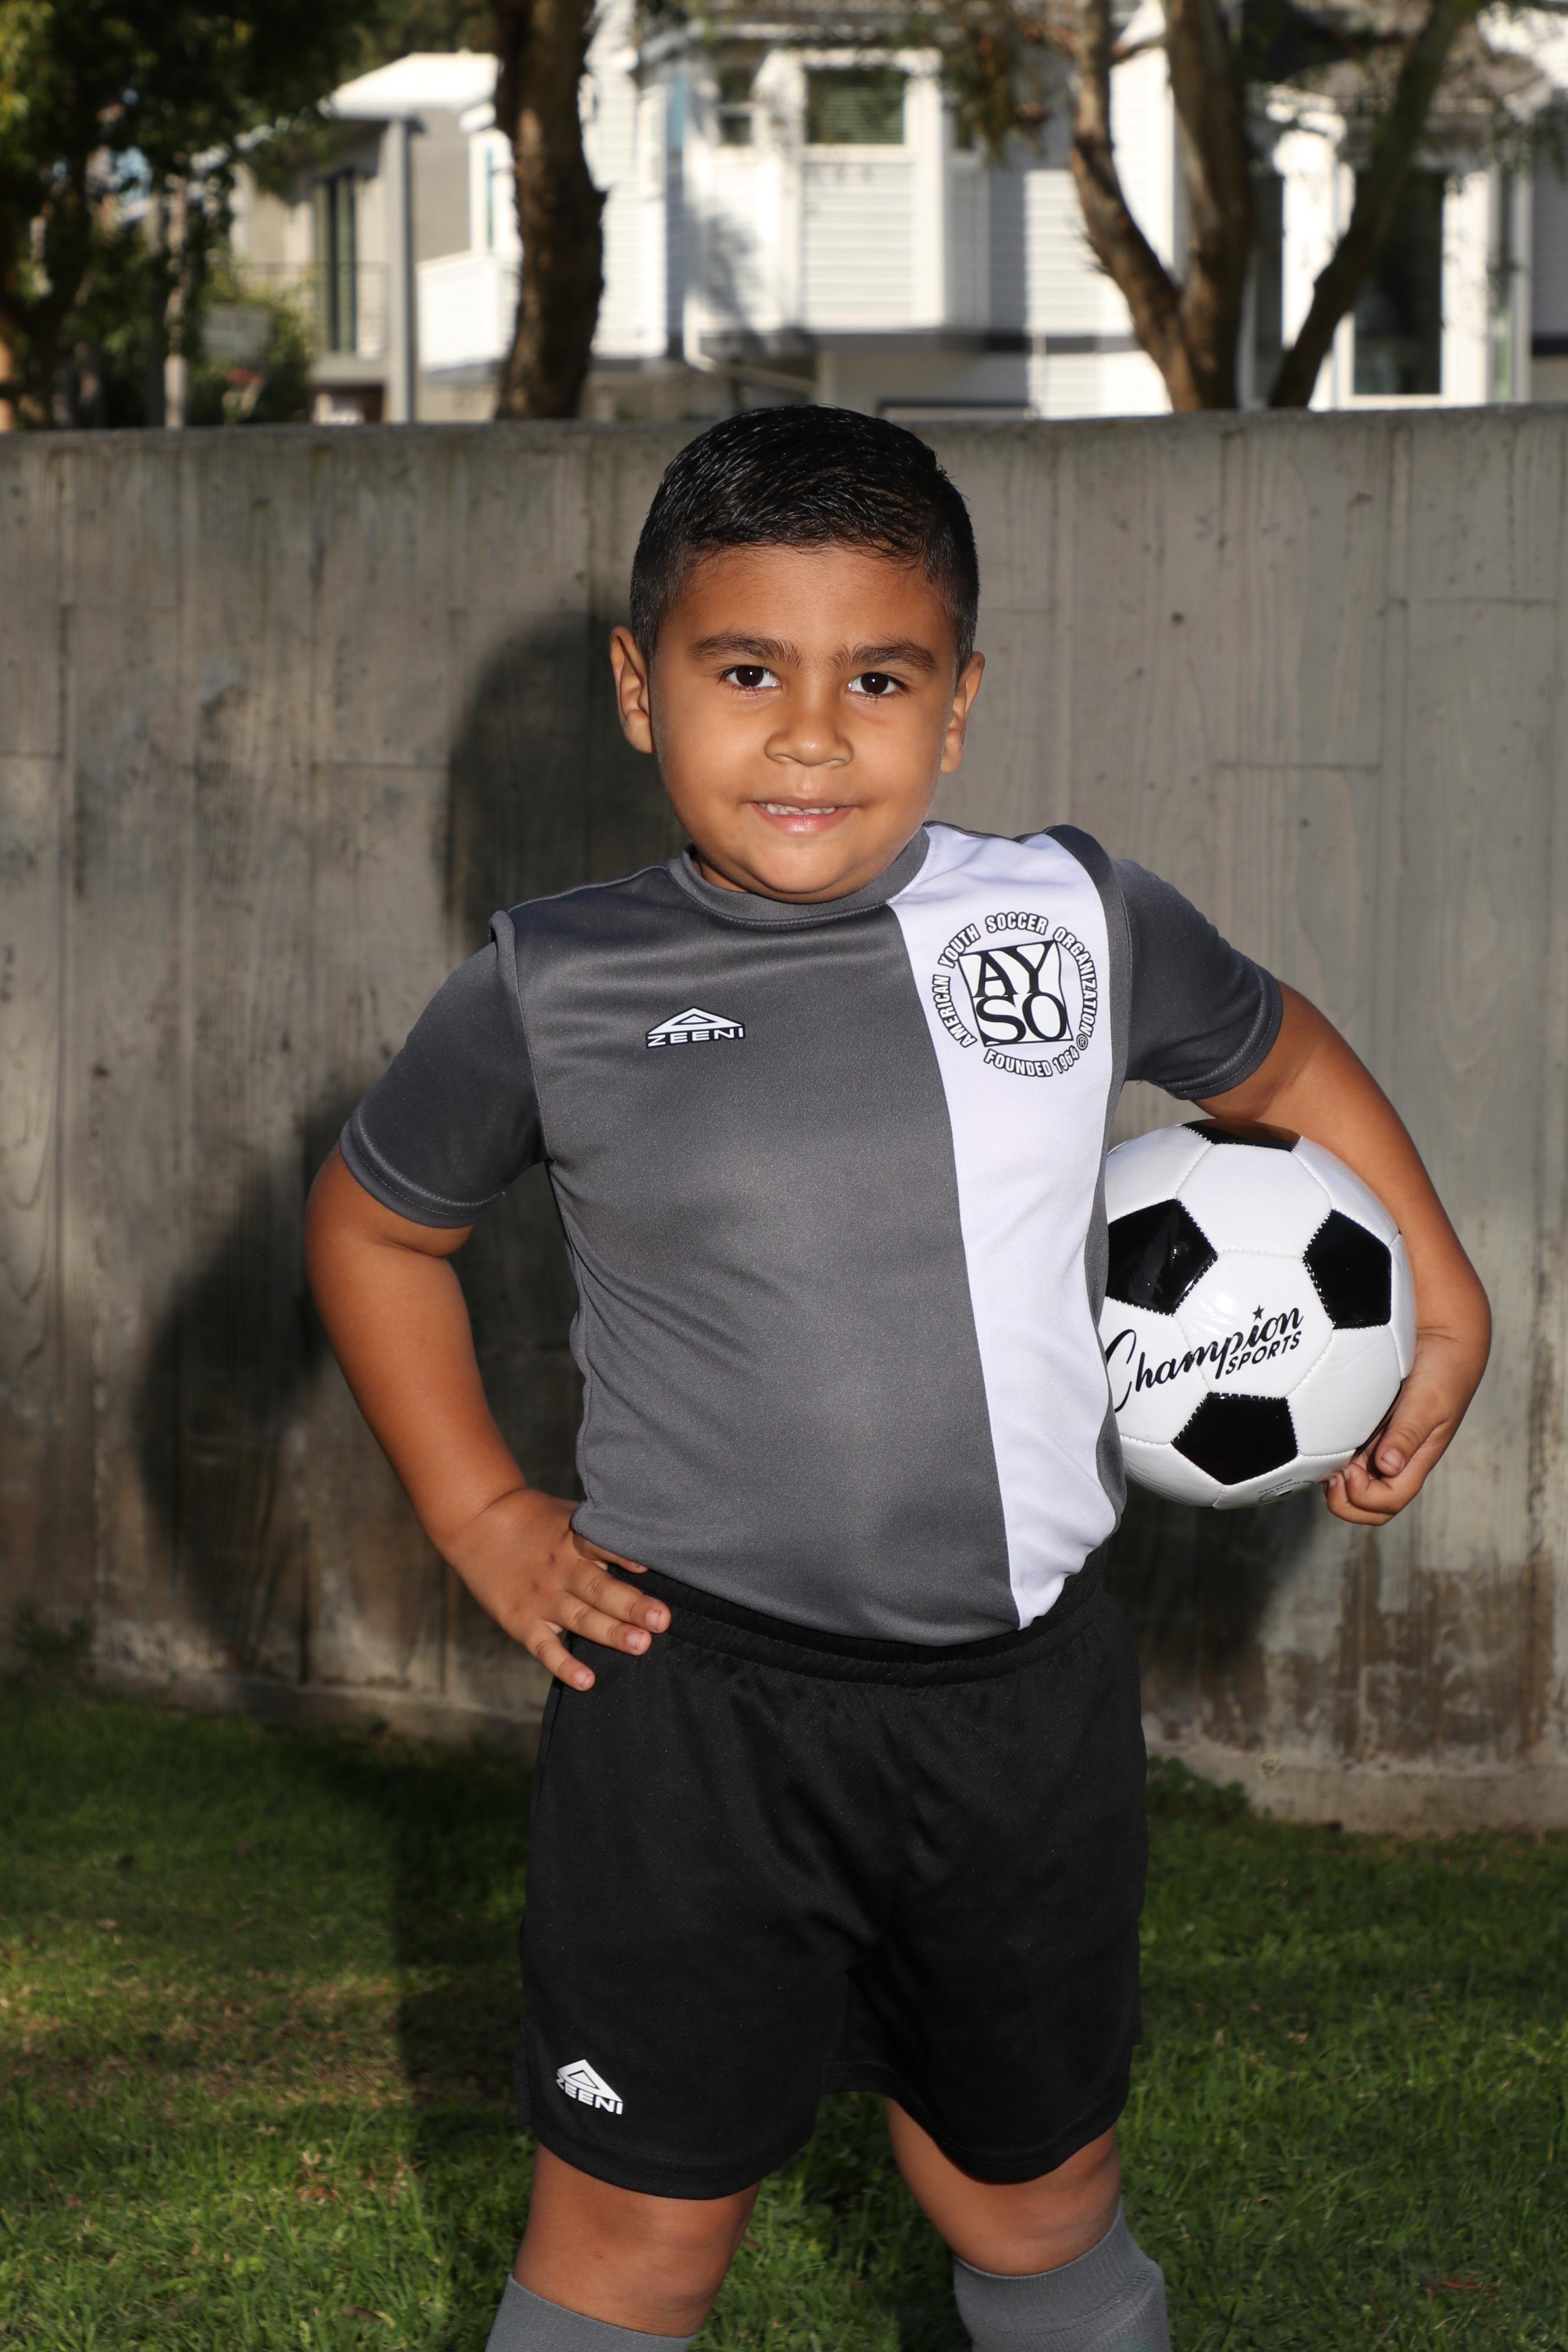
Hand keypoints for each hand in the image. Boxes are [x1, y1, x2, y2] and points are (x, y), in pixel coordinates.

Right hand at [442, 1487, 668, 1690]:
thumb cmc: (536, 1521)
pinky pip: (544, 1647)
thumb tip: (649, 1550)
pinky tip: (586, 1680)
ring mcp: (541, 1597)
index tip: (650, 1566)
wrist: (478, 1522)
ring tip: (640, 1644)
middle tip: (662, 1619)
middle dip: (631, 1605)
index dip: (626, 1555)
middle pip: (599, 1588)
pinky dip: (564, 1665)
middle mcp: (560, 1569)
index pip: (602, 1545)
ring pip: (580, 1618)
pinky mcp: (521, 1621)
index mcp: (574, 1540)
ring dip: (610, 1633)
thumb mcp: (570, 1517)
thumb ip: (602, 1535)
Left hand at [1324, 1326, 1486, 1526]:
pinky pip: (1342, 1455)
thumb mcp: (1428, 1403)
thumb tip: (1388, 1466)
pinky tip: (1318, 1440)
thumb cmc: (1442, 1374)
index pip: (1389, 1501)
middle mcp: (1394, 1461)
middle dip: (1345, 1503)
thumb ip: (1408, 1434)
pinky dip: (1327, 1458)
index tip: (1350, 1469)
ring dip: (1334, 1483)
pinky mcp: (1363, 1428)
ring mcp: (1377, 1446)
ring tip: (1320, 1459)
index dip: (1365, 1497)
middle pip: (1368, 1506)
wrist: (1439, 1342)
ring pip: (1351, 1485)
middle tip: (1330, 1475)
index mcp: (1414, 1462)